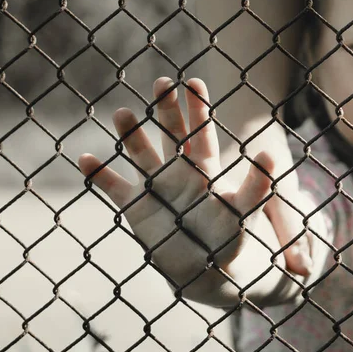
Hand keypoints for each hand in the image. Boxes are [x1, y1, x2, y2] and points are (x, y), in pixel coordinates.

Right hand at [78, 77, 276, 301]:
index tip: (193, 81)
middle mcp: (178, 171)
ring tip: (121, 112)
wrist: (202, 270)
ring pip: (140, 153)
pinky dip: (98, 175)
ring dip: (130, 134)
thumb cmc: (228, 240)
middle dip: (167, 110)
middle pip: (171, 134)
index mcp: (204, 169)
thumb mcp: (243, 212)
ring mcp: (155, 186)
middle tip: (162, 83)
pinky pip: (113, 187)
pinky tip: (84, 159)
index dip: (197, 108)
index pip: (200, 133)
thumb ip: (256, 186)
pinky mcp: (136, 206)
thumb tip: (269, 154)